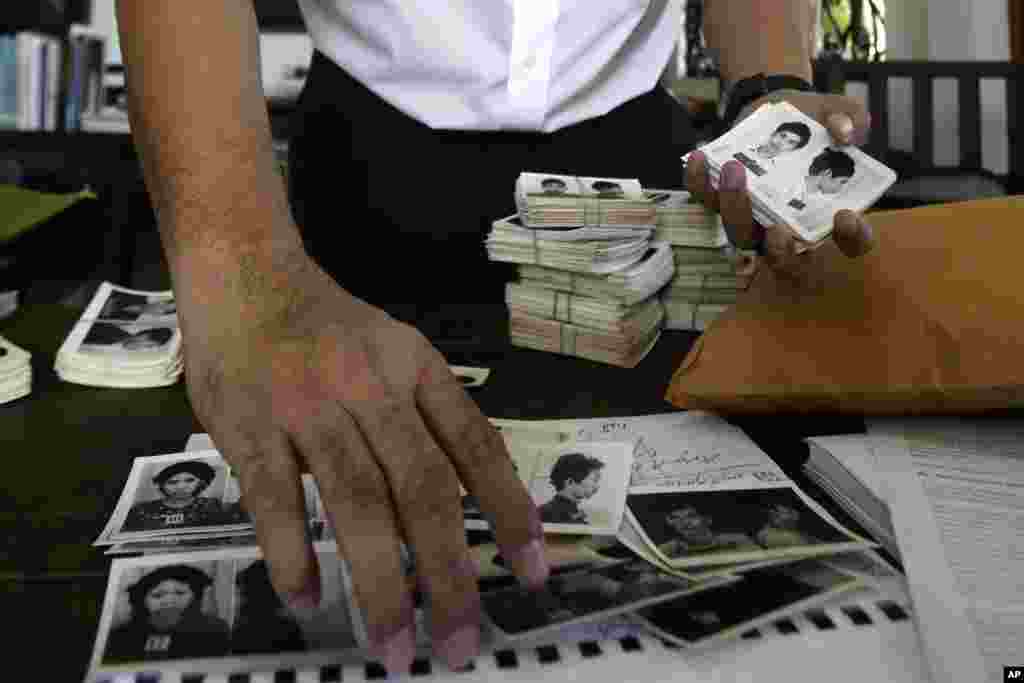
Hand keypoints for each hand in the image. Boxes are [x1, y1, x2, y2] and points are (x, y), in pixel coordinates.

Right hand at [174, 241, 547, 672]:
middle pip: (424, 489)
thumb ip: (430, 415)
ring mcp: (309, 406)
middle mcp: (372, 387)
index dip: (510, 510)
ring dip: (381, 584)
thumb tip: (477, 498)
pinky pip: (274, 499)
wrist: (245, 273)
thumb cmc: (329, 326)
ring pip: (357, 503)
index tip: (534, 572)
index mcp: (418, 369)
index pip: (477, 445)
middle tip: (461, 642)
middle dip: (449, 573)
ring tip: (396, 646)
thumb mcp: (398, 350)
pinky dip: (292, 555)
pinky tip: (308, 601)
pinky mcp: (249, 425)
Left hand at [686, 90, 875, 280]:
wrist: (784, 109)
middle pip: (786, 259)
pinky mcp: (725, 200)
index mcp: (832, 215)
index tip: (846, 216)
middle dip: (779, 252)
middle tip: (778, 228)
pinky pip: (706, 202)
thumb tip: (845, 133)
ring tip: (734, 170)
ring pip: (740, 234)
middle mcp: (793, 227)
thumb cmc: (818, 121)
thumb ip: (851, 118)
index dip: (852, 239)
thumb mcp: (840, 112)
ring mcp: (755, 218)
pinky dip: (699, 183)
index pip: (852, 244)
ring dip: (734, 209)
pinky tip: (701, 157)